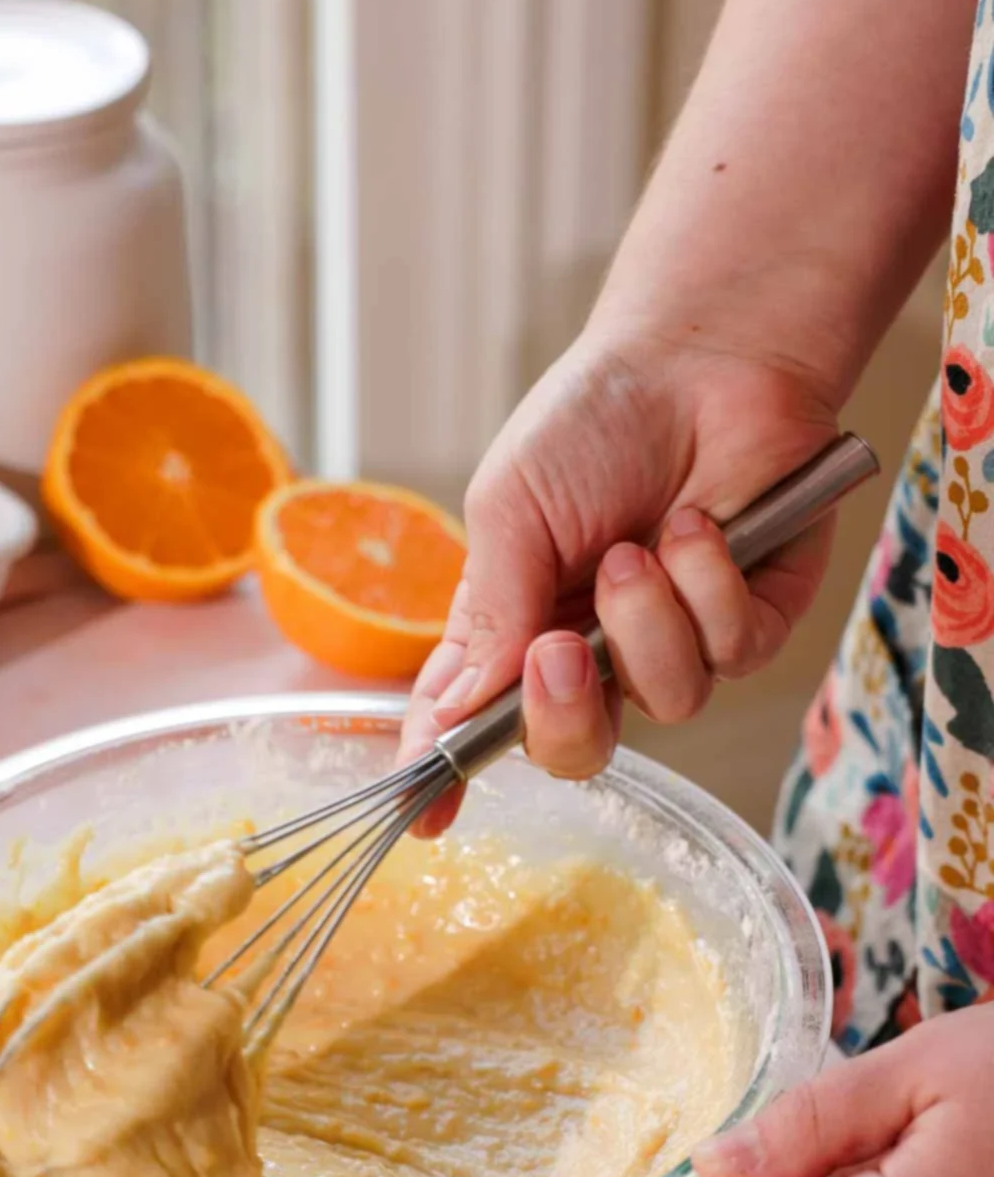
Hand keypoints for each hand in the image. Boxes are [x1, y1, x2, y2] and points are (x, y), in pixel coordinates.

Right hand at [398, 326, 838, 834]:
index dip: (445, 772)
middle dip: (565, 715)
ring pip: (666, 702)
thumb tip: (460, 709)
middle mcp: (593, 651)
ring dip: (647, 622)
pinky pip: (734, 655)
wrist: (704, 355)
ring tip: (638, 545)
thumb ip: (489, 613)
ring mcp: (675, 643)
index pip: (473, 717)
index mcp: (517, 627)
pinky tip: (700, 525)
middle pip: (576, 750)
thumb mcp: (510, 507)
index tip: (423, 821)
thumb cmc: (595, 420)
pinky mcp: (753, 624)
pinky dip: (711, 587)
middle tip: (558, 653)